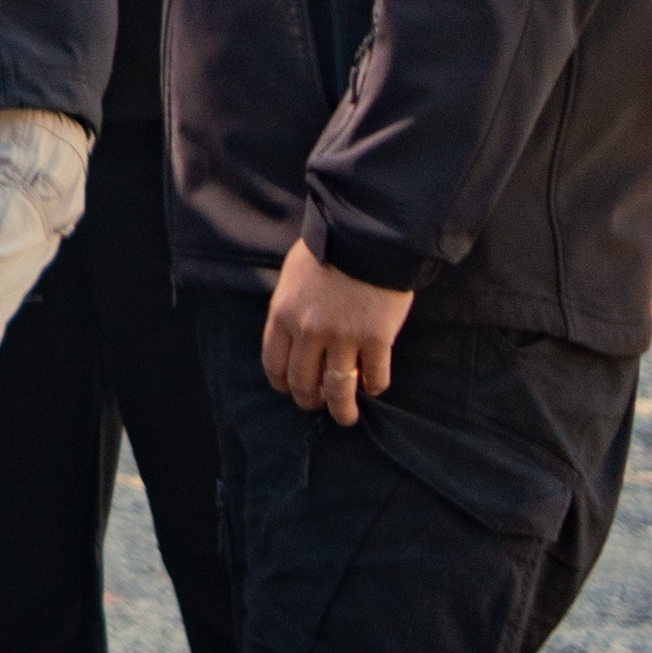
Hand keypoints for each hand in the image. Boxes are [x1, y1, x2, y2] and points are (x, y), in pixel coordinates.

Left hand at [261, 239, 413, 423]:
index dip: (282, 383)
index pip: (275, 364)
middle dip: (309, 400)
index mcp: (284, 315)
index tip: (289, 389)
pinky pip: (374, 375)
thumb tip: (293, 333)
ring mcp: (343, 338)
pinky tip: (375, 387)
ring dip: (342, 409)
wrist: (367, 234)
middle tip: (317, 405)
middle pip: (303, 382)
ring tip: (346, 418)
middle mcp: (309, 332)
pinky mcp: (376, 339)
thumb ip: (291, 307)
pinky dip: (375, 386)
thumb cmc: (330, 246)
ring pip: (338, 388)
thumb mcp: (294, 275)